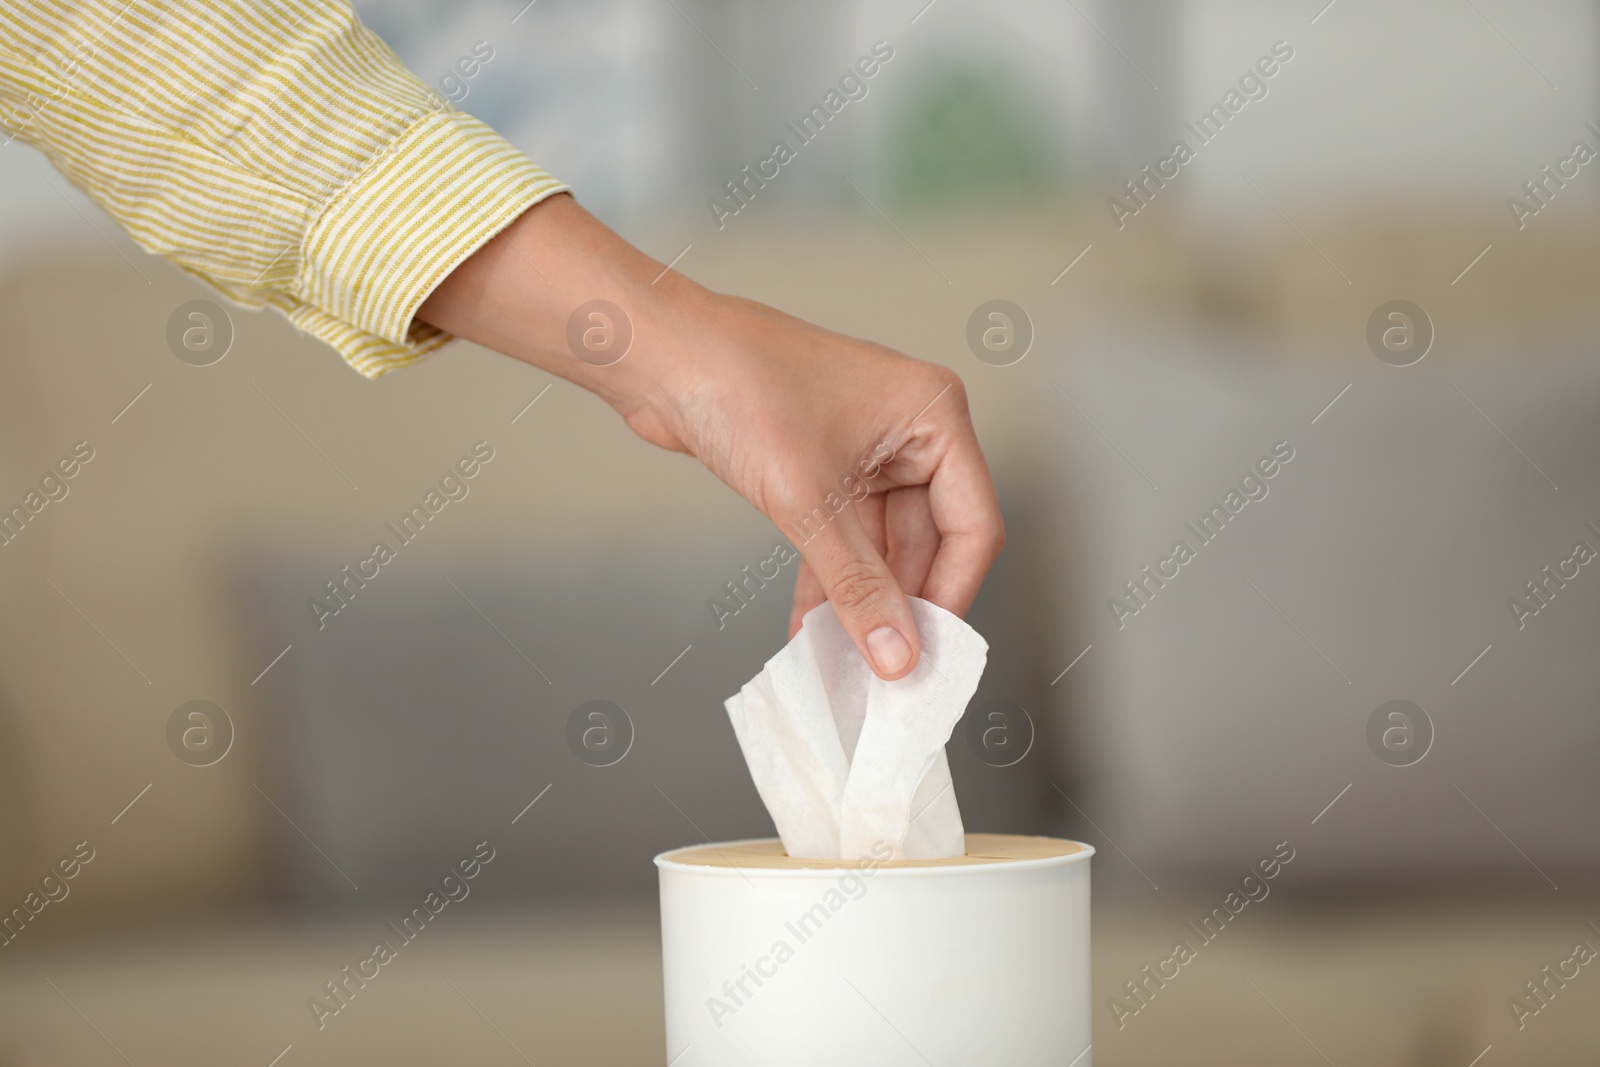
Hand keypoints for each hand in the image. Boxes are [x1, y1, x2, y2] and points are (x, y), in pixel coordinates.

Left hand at [417, 194, 1003, 678]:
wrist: (659, 355)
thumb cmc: (736, 384)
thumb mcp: (808, 501)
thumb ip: (858, 585)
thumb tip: (896, 652)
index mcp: (932, 413)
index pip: (972, 524)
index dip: (950, 595)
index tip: (925, 653)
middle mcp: (909, 428)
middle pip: (928, 541)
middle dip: (899, 605)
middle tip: (884, 668)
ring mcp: (866, 447)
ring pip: (881, 545)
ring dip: (859, 600)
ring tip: (845, 660)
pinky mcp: (823, 465)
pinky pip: (843, 536)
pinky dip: (828, 579)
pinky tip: (812, 628)